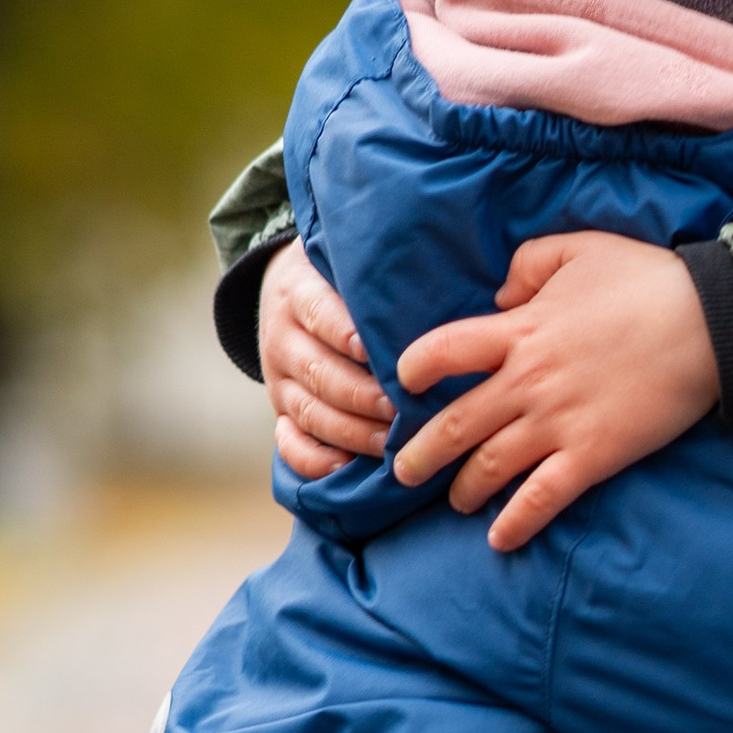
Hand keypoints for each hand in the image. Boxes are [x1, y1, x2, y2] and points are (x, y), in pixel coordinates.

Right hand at [261, 239, 391, 485]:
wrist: (288, 291)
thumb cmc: (344, 280)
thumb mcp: (351, 263)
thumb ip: (385, 274)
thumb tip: (453, 278)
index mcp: (299, 294)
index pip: (320, 313)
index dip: (346, 334)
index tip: (377, 351)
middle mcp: (284, 338)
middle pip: (320, 373)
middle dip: (362, 395)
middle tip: (402, 410)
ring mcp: (279, 379)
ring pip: (310, 412)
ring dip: (351, 431)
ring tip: (391, 443)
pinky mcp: (280, 411)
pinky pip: (288, 443)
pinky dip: (312, 460)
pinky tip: (343, 469)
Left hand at [395, 231, 721, 552]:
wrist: (710, 323)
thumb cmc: (645, 279)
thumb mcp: (578, 248)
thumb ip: (526, 266)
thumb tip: (499, 297)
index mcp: (520, 330)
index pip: (442, 353)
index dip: (416, 370)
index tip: (407, 385)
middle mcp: (528, 382)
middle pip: (455, 424)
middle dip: (420, 454)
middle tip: (402, 471)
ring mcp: (559, 423)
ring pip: (490, 466)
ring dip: (464, 490)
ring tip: (455, 501)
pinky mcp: (593, 456)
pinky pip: (542, 499)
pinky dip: (515, 523)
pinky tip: (499, 539)